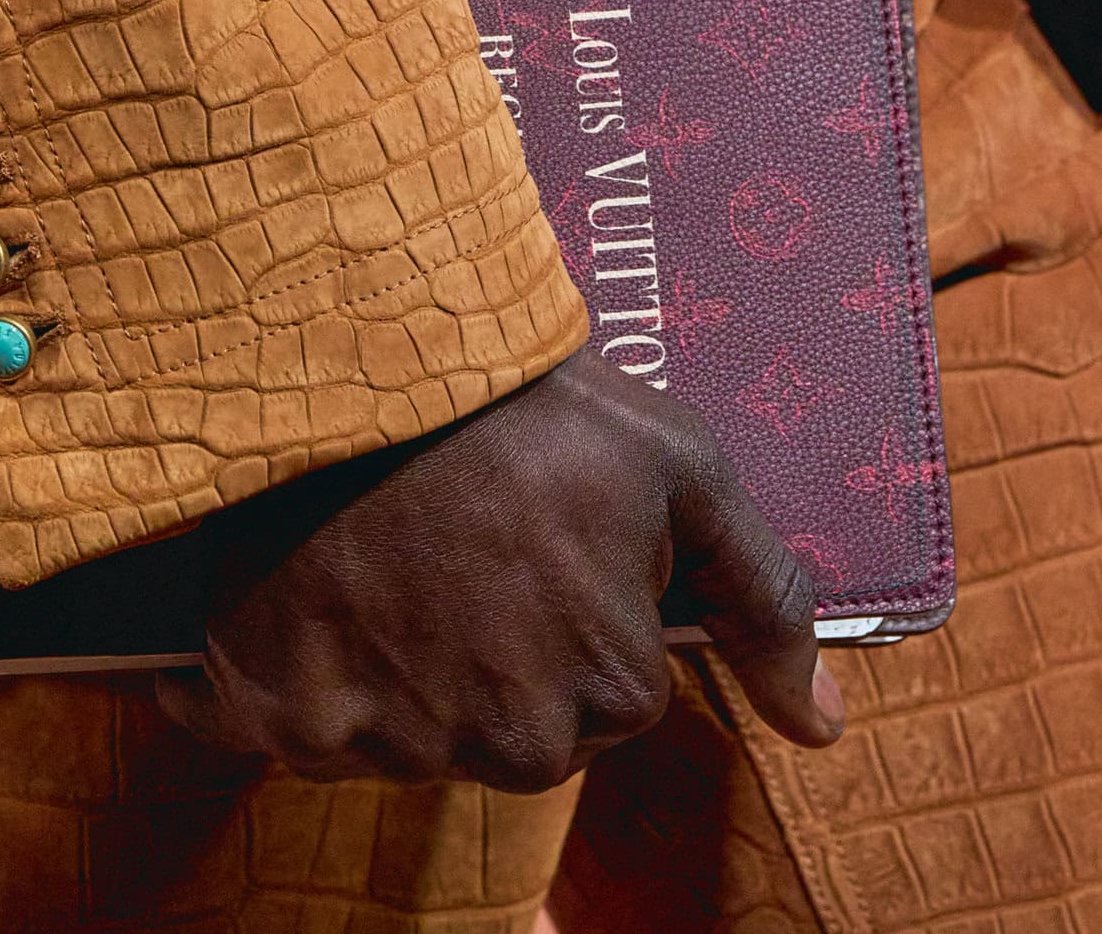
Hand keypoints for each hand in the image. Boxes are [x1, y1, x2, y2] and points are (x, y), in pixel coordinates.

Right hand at [156, 348, 844, 791]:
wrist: (352, 357)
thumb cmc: (524, 402)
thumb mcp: (679, 470)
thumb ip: (763, 601)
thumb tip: (822, 727)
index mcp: (609, 691)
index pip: (610, 699)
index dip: (580, 616)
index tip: (538, 541)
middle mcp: (503, 743)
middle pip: (508, 736)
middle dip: (494, 662)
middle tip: (460, 551)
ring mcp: (387, 737)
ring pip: (403, 739)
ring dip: (393, 672)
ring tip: (380, 560)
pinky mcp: (279, 715)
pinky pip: (292, 733)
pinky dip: (290, 678)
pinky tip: (305, 595)